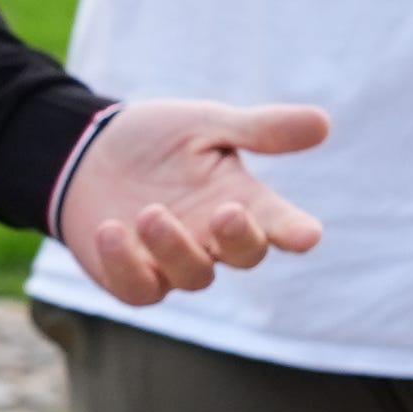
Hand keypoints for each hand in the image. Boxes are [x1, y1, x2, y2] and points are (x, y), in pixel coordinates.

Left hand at [55, 99, 331, 301]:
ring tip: (149, 212)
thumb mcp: (207, 123)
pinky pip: (139, 289)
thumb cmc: (157, 139)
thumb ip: (259, 129)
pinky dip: (126, 265)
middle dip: (238, 239)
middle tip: (225, 213)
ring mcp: (175, 263)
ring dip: (174, 248)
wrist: (89, 152)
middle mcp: (214, 239)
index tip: (307, 235)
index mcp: (242, 201)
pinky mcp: (134, 278)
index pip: (279, 223)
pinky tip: (110, 230)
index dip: (294, 231)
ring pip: (194, 276)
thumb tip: (324, 123)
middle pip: (244, 256)